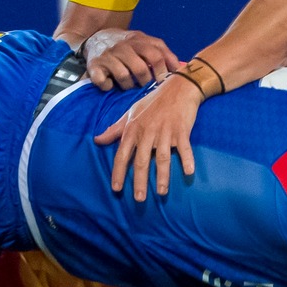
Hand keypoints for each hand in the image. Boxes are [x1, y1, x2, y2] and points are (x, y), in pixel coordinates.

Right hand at [83, 29, 181, 88]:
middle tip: (145, 85)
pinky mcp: (94, 65)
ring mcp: (108, 55)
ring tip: (129, 85)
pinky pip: (104, 82)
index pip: (157, 55)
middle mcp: (123, 46)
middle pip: (141, 68)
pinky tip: (110, 84)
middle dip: (146, 81)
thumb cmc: (126, 46)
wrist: (95, 38)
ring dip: (128, 85)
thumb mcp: (144, 43)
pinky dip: (108, 86)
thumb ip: (161, 52)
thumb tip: (180, 69)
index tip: (165, 82)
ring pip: (124, 76)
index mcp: (138, 39)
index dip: (163, 71)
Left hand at [93, 71, 202, 199]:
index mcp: (133, 129)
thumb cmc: (153, 102)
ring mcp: (165, 132)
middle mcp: (147, 132)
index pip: (122, 154)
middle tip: (139, 199)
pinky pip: (184, 147)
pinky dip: (187, 159)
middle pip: (141, 161)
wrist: (177, 88)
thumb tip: (97, 139)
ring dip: (162, 176)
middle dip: (139, 181)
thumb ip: (115, 129)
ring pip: (162, 158)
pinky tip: (188, 172)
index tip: (116, 188)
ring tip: (160, 192)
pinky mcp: (181, 130)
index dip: (118, 172)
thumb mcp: (130, 113)